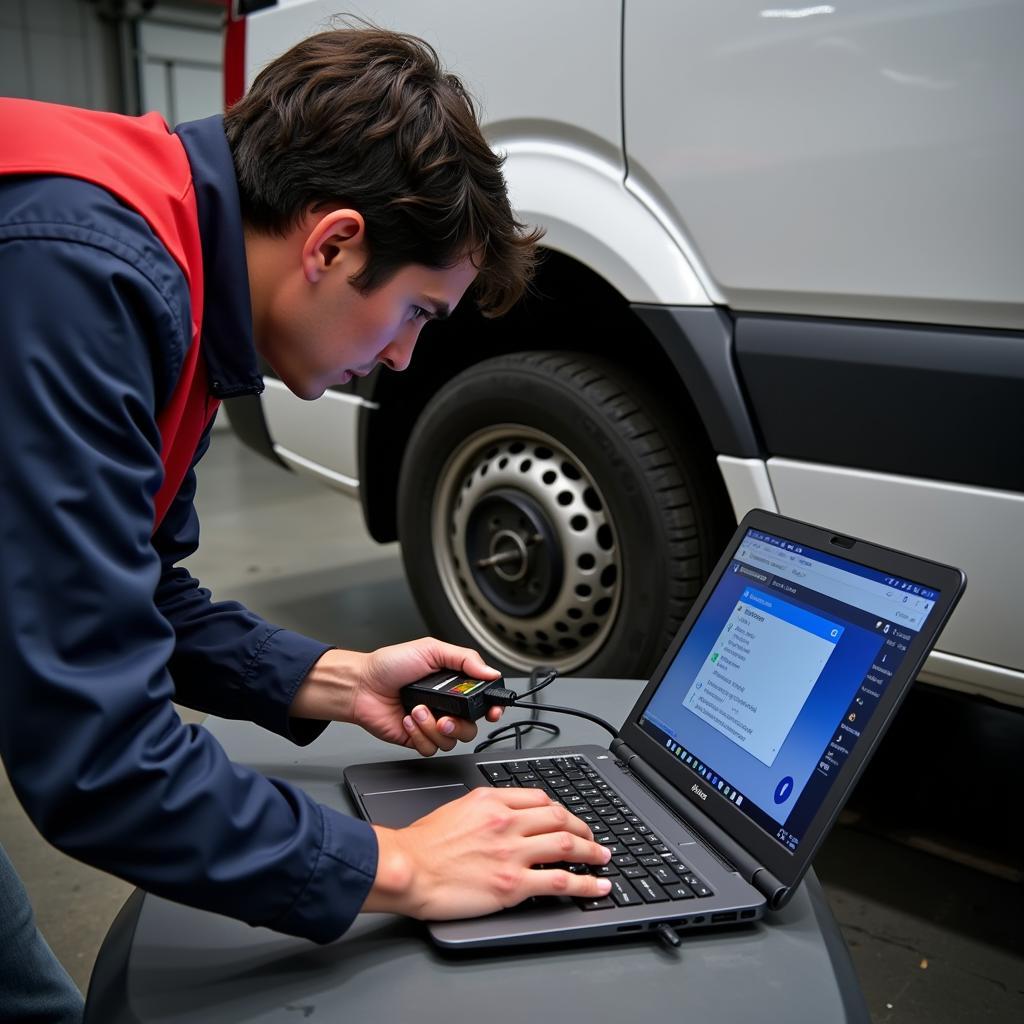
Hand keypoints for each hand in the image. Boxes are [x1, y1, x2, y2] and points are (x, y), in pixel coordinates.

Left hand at [355, 638, 503, 754]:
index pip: (482, 700)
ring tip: (418, 710)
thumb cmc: (390, 665)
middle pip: (471, 727)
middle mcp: (446, 705)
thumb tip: (491, 672)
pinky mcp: (417, 739)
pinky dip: (419, 734)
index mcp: (454, 684)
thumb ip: (465, 659)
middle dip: (459, 724)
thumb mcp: (431, 650)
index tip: (492, 712)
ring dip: (433, 726)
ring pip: (451, 740)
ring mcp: (432, 723)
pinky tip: (408, 719)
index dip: (492, 709)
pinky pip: (431, 748)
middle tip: (446, 717)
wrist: (362, 685)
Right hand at [364, 787, 612, 917]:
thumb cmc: (423, 844)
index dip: (561, 810)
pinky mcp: (513, 883)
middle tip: (593, 838)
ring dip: (592, 852)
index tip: (568, 819)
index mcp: (493, 801)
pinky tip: (598, 887)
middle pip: (559, 818)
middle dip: (583, 828)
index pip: (540, 799)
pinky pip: (561, 881)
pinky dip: (586, 884)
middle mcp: (507, 821)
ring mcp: (513, 852)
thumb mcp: (457, 807)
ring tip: (603, 858)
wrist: (407, 868)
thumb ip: (486, 807)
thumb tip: (507, 814)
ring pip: (567, 845)